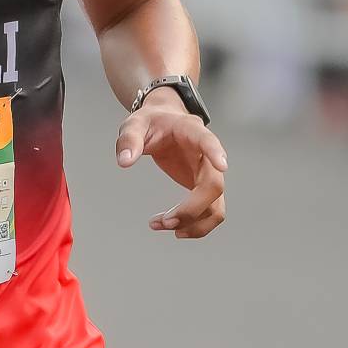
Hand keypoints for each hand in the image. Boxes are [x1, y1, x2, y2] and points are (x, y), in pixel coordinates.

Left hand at [115, 90, 226, 238]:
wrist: (163, 122)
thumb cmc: (152, 122)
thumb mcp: (135, 124)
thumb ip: (129, 139)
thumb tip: (124, 161)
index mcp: (192, 132)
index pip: (208, 140)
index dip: (216, 152)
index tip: (222, 165)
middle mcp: (206, 156)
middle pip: (213, 185)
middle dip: (192, 209)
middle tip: (165, 222)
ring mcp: (208, 174)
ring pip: (215, 206)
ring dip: (194, 224)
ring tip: (161, 225)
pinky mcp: (203, 188)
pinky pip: (208, 213)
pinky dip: (193, 225)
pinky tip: (169, 225)